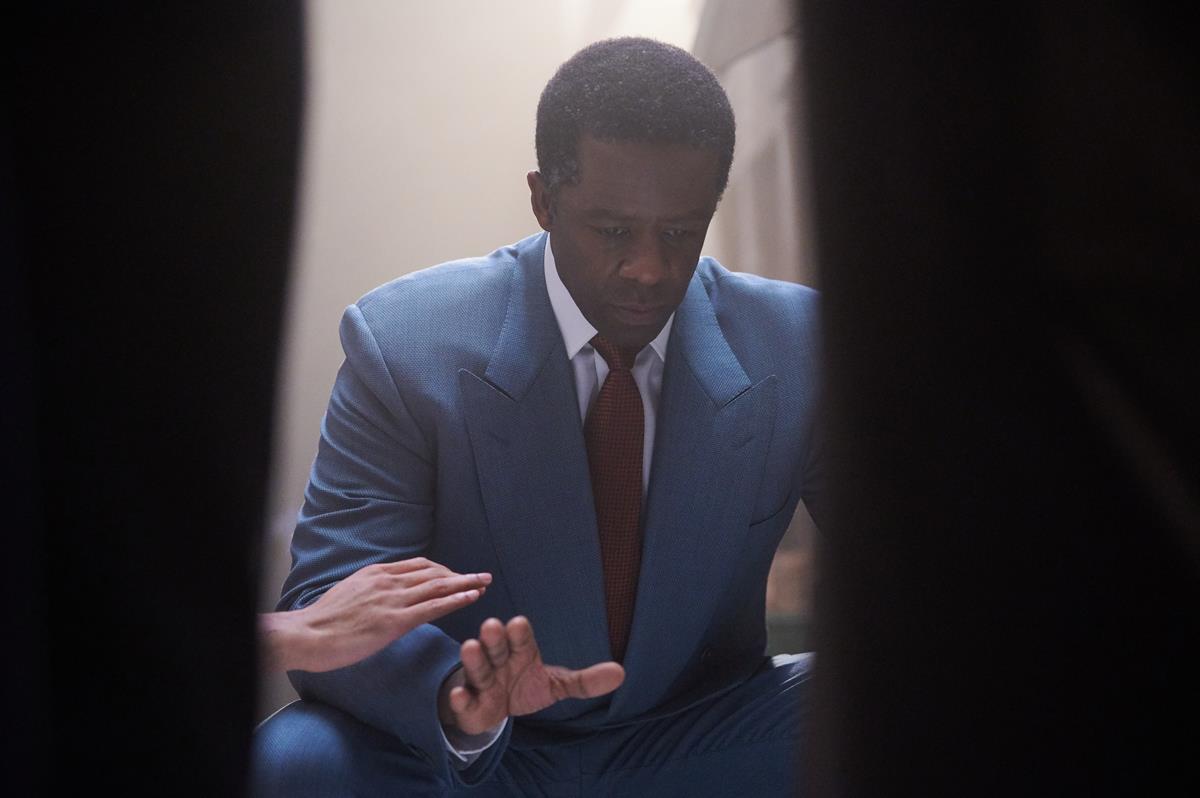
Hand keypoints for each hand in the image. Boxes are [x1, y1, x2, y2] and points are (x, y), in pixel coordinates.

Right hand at [260, 558, 490, 672]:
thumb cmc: (323, 622)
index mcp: (376, 573)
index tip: (456, 575)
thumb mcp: (349, 593)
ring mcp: (393, 599)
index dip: (442, 570)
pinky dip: (457, 599)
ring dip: (466, 583)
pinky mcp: (395, 621)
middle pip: (433, 572)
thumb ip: (371, 591)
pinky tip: (472, 597)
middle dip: (460, 574)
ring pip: (438, 586)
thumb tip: (383, 596)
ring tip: (485, 583)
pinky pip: (434, 606)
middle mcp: (388, 581)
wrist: (307, 634)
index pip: (418, 566)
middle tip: (481, 576)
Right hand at [438, 616, 624, 735]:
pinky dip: (460, 697)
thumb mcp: (555, 684)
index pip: (522, 640)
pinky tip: (459, 694)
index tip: (519, 623)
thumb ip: (584, 681)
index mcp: (521, 653)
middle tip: (492, 625)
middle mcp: (499, 662)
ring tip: (470, 647)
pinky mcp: (469, 703)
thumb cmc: (524, 686)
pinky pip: (463, 699)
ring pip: (478, 669)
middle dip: (494, 638)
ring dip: (474, 659)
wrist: (493, 709)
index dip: (520, 633)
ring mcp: (482, 681)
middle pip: (497, 648)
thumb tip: (621, 674)